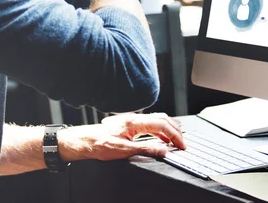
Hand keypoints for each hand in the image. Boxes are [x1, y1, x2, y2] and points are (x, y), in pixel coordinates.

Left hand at [58, 113, 184, 161]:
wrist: (85, 141)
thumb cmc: (99, 144)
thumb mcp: (123, 150)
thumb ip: (145, 149)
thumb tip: (163, 150)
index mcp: (134, 122)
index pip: (161, 125)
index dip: (174, 135)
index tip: (181, 145)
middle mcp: (134, 118)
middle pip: (162, 118)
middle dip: (175, 130)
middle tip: (182, 142)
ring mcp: (132, 119)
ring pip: (157, 119)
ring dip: (168, 128)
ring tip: (176, 140)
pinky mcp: (130, 124)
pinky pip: (150, 123)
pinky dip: (160, 129)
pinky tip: (161, 138)